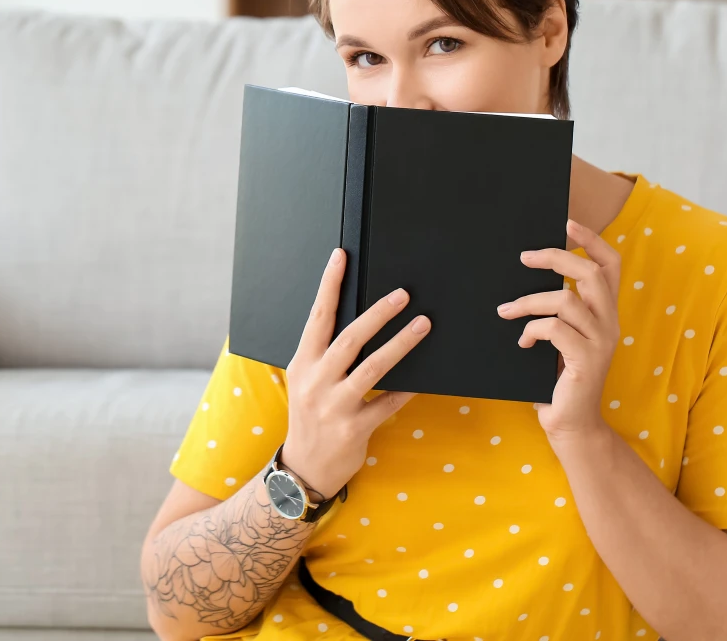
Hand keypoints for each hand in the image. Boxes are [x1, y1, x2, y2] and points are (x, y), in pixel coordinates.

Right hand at [280, 248, 430, 498]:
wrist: (303, 469)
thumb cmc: (309, 417)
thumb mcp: (307, 381)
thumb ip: (326, 354)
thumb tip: (361, 320)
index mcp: (303, 363)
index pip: (317, 317)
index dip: (329, 285)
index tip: (341, 256)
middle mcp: (316, 381)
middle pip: (349, 338)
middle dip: (378, 314)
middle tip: (404, 293)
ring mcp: (334, 406)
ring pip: (372, 368)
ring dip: (400, 344)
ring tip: (424, 324)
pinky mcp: (354, 428)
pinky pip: (387, 403)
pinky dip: (406, 390)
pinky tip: (423, 379)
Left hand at [497, 219, 621, 438]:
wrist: (571, 424)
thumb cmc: (558, 378)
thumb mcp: (561, 337)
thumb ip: (558, 310)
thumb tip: (526, 272)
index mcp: (607, 312)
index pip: (612, 264)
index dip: (593, 240)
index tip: (568, 223)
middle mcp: (610, 323)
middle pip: (589, 273)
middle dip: (555, 258)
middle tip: (523, 257)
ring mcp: (601, 341)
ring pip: (566, 299)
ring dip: (530, 301)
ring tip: (506, 310)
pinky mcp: (586, 360)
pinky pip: (555, 329)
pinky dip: (532, 330)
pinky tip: (522, 343)